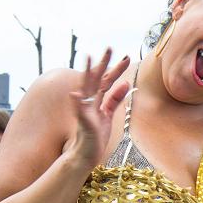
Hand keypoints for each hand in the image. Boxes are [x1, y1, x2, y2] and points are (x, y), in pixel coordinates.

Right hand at [70, 49, 130, 168]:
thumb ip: (115, 99)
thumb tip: (126, 83)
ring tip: (87, 59)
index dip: (116, 69)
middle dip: (104, 63)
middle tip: (110, 47)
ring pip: (86, 89)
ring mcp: (85, 111)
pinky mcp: (83, 124)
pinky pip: (79, 112)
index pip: (107, 81)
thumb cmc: (96, 135)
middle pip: (97, 79)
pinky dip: (77, 103)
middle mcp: (89, 103)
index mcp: (97, 101)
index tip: (126, 56)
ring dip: (87, 75)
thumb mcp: (108, 115)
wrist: (85, 155)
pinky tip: (76, 94)